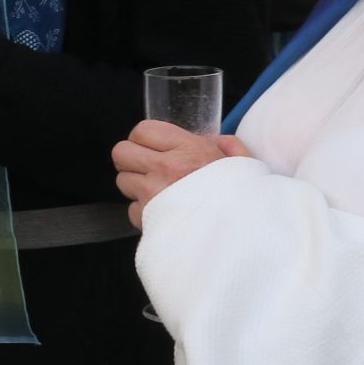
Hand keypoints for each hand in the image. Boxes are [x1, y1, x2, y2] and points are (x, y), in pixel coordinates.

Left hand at [112, 121, 247, 227]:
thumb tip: (215, 141)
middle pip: (121, 152)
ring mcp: (153, 194)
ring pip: (123, 181)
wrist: (242, 234)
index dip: (144, 138)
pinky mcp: (147, 218)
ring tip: (158, 192)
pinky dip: (143, 212)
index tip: (153, 147)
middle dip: (131, 159)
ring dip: (136, 186)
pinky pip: (131, 209)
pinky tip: (162, 212)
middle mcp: (165, 168)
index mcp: (188, 149)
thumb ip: (226, 145)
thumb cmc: (241, 198)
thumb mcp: (243, 162)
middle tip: (147, 167)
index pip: (142, 130)